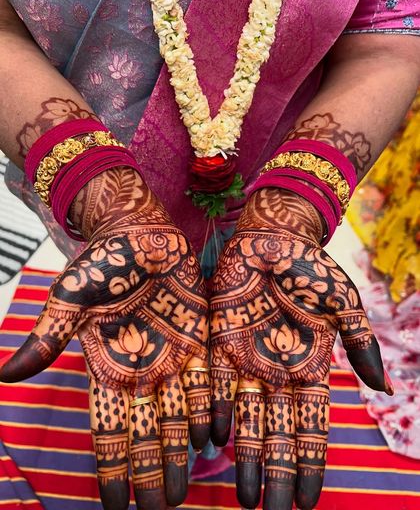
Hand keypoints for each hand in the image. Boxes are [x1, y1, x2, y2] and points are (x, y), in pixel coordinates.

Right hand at [0, 167, 209, 509]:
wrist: (141, 233)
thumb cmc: (102, 262)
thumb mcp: (70, 299)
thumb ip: (47, 337)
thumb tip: (7, 375)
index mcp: (106, 365)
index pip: (107, 428)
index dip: (110, 466)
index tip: (113, 506)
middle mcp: (140, 369)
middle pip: (146, 432)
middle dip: (150, 471)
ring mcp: (171, 357)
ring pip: (179, 416)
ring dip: (180, 453)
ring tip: (184, 491)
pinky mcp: (198, 340)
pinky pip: (207, 383)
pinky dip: (211, 411)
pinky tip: (217, 439)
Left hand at [210, 188, 390, 509]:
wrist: (271, 238)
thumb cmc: (310, 268)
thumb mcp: (343, 304)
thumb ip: (360, 344)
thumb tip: (383, 388)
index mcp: (309, 365)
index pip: (312, 426)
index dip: (310, 463)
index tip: (307, 501)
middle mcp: (278, 371)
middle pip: (278, 433)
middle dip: (275, 473)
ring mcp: (247, 359)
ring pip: (246, 419)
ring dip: (246, 457)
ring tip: (244, 497)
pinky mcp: (219, 343)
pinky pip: (216, 387)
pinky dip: (215, 415)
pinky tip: (213, 445)